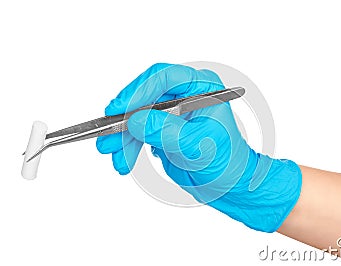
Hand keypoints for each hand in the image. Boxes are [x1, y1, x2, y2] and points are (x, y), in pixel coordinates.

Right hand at [96, 63, 301, 231]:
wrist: (227, 184)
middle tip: (108, 136)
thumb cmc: (226, 162)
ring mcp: (173, 111)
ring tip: (114, 156)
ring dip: (122, 136)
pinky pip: (138, 131)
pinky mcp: (163, 128)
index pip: (164, 78)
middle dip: (125, 118)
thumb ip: (165, 131)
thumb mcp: (196, 145)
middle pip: (145, 96)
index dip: (138, 91)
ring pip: (137, 116)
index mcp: (201, 88)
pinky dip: (128, 145)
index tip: (119, 109)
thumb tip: (135, 120)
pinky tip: (124, 160)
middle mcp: (185, 94)